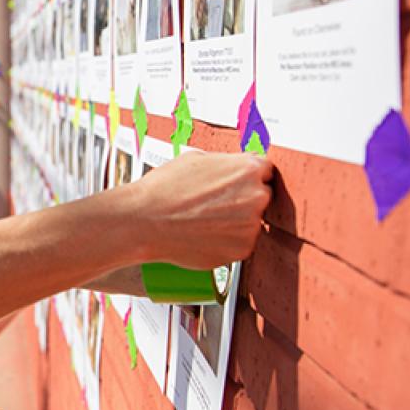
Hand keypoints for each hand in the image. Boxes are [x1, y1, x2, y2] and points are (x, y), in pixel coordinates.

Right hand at [131, 152, 272, 268]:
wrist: (144, 221)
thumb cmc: (163, 189)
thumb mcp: (196, 159)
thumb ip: (225, 164)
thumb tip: (233, 169)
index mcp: (249, 169)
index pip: (265, 171)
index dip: (248, 178)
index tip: (236, 184)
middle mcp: (257, 197)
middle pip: (261, 197)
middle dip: (243, 200)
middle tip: (214, 204)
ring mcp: (251, 226)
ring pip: (250, 222)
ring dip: (234, 222)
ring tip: (202, 220)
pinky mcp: (241, 250)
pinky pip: (240, 243)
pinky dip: (226, 240)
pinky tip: (203, 233)